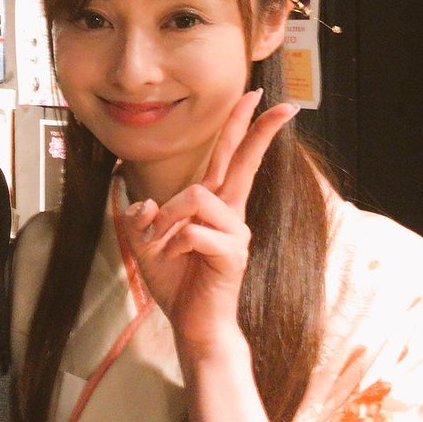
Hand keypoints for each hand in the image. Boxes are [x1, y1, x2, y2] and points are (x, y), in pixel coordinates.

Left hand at [120, 90, 298, 357]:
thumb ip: (140, 217)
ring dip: (168, 218)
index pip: (228, 157)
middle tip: (282, 104)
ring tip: (163, 245)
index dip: (241, 126)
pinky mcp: (232, 254)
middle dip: (258, 130)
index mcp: (213, 204)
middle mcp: (230, 213)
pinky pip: (193, 232)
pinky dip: (172, 245)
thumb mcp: (144, 243)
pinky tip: (175, 260)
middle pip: (242, 162)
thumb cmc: (175, 281)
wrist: (193, 325)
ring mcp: (235, 232)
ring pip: (196, 196)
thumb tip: (145, 201)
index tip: (260, 97)